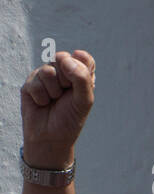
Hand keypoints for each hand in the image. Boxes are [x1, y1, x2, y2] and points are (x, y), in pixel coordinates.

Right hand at [20, 49, 94, 168]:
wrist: (50, 137)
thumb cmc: (70, 118)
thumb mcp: (84, 100)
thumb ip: (81, 78)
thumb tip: (64, 58)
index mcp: (80, 75)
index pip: (83, 57)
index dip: (81, 63)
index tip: (80, 79)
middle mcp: (62, 72)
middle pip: (63, 58)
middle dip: (66, 80)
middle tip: (65, 96)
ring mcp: (45, 76)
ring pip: (48, 70)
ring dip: (53, 90)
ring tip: (54, 100)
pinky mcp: (30, 83)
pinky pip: (35, 83)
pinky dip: (41, 97)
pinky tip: (42, 104)